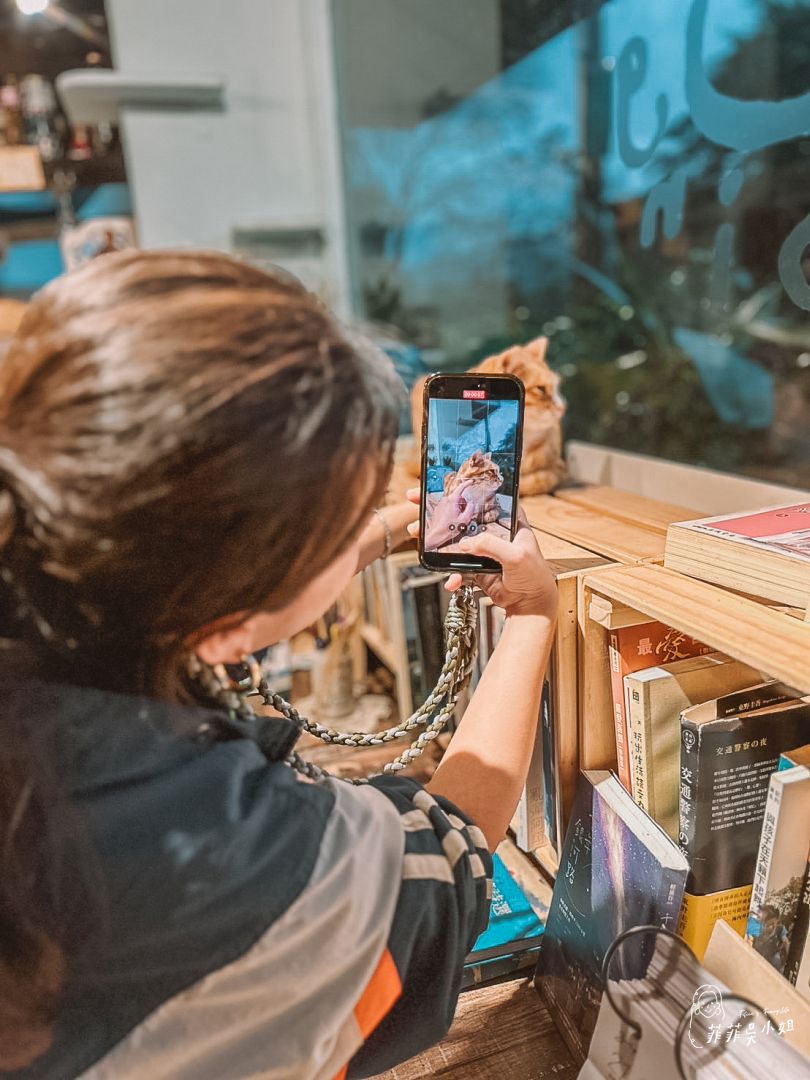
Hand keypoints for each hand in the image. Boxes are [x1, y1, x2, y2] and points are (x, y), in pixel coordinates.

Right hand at [406, 490, 557, 618]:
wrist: (531, 605)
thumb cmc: (534, 576)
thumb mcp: (516, 556)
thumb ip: (491, 546)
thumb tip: (465, 543)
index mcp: (507, 520)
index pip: (482, 498)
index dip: (461, 488)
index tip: (439, 485)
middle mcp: (493, 531)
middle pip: (461, 515)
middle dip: (437, 509)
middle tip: (416, 501)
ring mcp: (482, 549)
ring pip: (454, 540)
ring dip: (435, 539)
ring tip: (417, 535)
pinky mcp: (475, 567)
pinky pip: (456, 567)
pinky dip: (451, 575)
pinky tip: (452, 582)